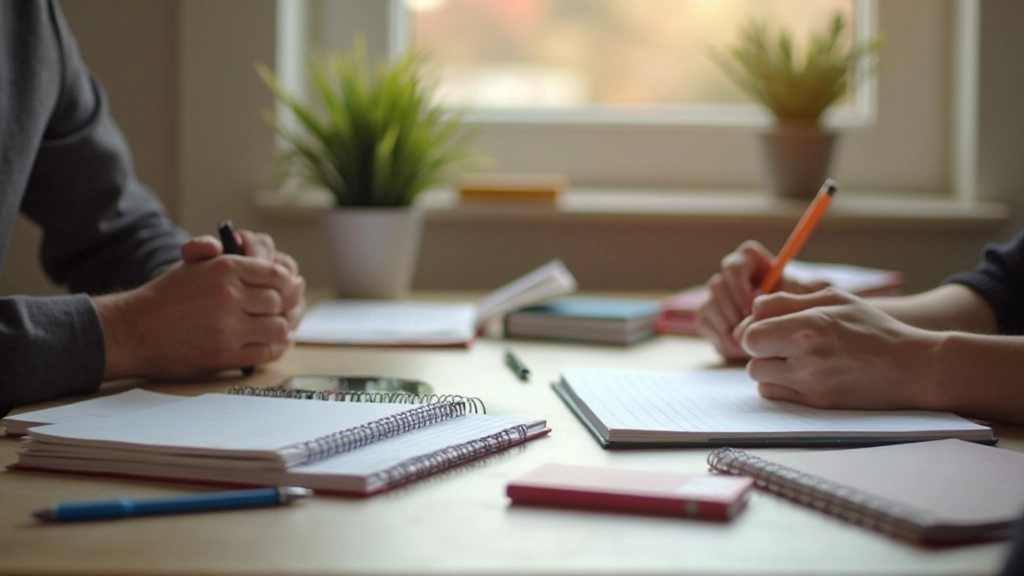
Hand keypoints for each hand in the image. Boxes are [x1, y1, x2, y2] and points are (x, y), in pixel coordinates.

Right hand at [94, 229, 305, 379]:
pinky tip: (271, 344)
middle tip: (283, 311)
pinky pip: (266, 352)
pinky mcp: (223, 354)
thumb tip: (274, 268)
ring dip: (279, 329)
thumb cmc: (166, 297)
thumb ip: (232, 261)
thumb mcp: (195, 265)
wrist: (132, 330)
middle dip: (283, 307)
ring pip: (278, 327)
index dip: (287, 284)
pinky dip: (273, 349)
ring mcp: (227, 327)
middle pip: (279, 301)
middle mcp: (228, 295)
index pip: (277, 274)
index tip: (289, 290)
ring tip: (276, 328)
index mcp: (224, 268)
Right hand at [695, 240, 826, 360]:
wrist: (787, 326)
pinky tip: (739, 345)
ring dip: (727, 324)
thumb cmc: (795, 307)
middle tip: (749, 327)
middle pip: (716, 286)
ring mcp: (716, 294)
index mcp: (749, 259)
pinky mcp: (708, 314)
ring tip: (748, 338)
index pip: (732, 267)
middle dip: (732, 310)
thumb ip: (780, 295)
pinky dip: (721, 336)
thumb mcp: (796, 297)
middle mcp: (729, 274)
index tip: (752, 308)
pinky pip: (704, 323)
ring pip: (708, 305)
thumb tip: (760, 302)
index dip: (739, 288)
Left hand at [735, 288, 941, 410]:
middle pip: (751, 358)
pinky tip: (801, 375)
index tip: (768, 327)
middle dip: (761, 349)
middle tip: (781, 343)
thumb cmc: (872, 328)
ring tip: (794, 358)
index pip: (750, 334)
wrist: (912, 367)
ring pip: (759, 379)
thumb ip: (787, 301)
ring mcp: (812, 386)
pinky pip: (775, 396)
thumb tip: (752, 309)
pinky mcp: (818, 406)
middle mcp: (807, 359)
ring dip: (769, 368)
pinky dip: (780, 386)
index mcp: (808, 327)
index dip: (754, 329)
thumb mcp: (834, 300)